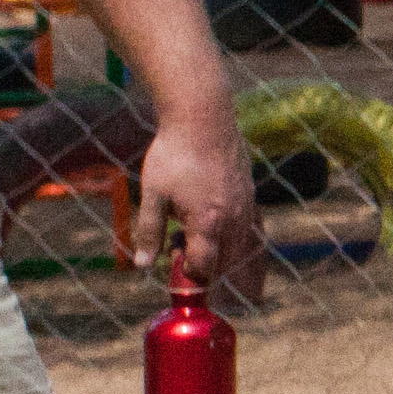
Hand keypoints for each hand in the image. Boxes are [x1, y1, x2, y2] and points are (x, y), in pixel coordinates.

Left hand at [136, 105, 264, 303]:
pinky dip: (228, 232)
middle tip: (177, 248)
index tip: (172, 265)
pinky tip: (209, 214)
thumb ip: (149, 232)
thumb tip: (143, 264)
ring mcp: (245, 207)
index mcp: (208, 224)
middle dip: (203, 264)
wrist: (204, 118)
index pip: (204, 268)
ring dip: (216, 248)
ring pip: (237, 245)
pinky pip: (244, 225)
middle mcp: (233, 220)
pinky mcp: (250, 193)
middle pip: (224, 262)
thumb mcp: (153, 195)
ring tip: (190, 228)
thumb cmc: (175, 155)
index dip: (188, 275)